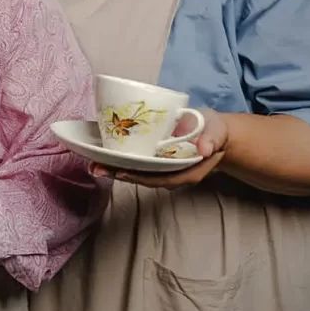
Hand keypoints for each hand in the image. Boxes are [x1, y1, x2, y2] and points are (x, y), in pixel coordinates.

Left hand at [91, 109, 230, 188]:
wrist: (213, 131)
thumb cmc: (215, 131)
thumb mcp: (217, 132)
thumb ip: (212, 139)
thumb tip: (205, 149)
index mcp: (186, 172)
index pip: (160, 178)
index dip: (140, 177)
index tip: (121, 172)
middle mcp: (170, 173)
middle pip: (143, 178)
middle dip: (119, 174)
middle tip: (96, 168)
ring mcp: (161, 167)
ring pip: (136, 172)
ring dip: (114, 169)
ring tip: (92, 164)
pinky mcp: (155, 158)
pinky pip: (136, 162)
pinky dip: (120, 160)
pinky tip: (103, 155)